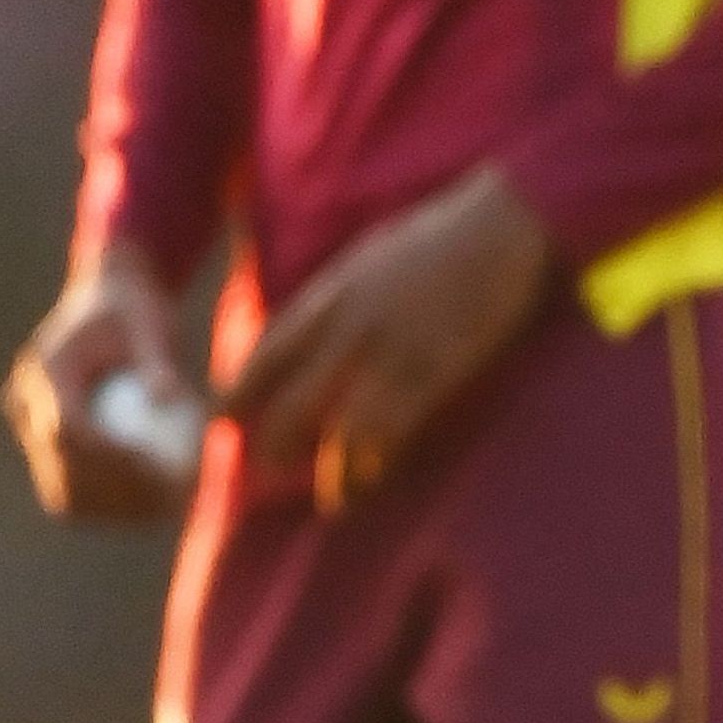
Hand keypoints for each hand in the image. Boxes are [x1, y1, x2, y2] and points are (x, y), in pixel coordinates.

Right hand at [3, 247, 197, 520]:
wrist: (106, 296)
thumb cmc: (136, 307)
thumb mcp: (152, 321)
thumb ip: (156, 358)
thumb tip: (165, 398)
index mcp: (46, 370)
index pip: (67, 430)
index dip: (109, 458)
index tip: (156, 470)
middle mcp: (27, 401)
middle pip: (59, 466)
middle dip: (112, 493)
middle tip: (166, 501)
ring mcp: (32, 423)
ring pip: (59, 486)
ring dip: (108, 507)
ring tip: (163, 511)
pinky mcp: (46, 439)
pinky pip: (70, 482)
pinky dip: (106, 500)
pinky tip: (151, 508)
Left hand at [222, 166, 553, 512]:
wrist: (499, 225)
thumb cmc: (437, 236)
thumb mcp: (366, 258)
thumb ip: (335, 299)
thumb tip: (309, 334)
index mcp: (331, 296)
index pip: (268, 355)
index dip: (241, 394)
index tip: (224, 421)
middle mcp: (351, 329)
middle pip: (295, 404)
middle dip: (276, 444)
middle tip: (271, 468)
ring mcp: (394, 353)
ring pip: (345, 431)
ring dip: (335, 471)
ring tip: (333, 497)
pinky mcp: (437, 370)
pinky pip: (397, 430)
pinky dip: (381, 459)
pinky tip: (378, 475)